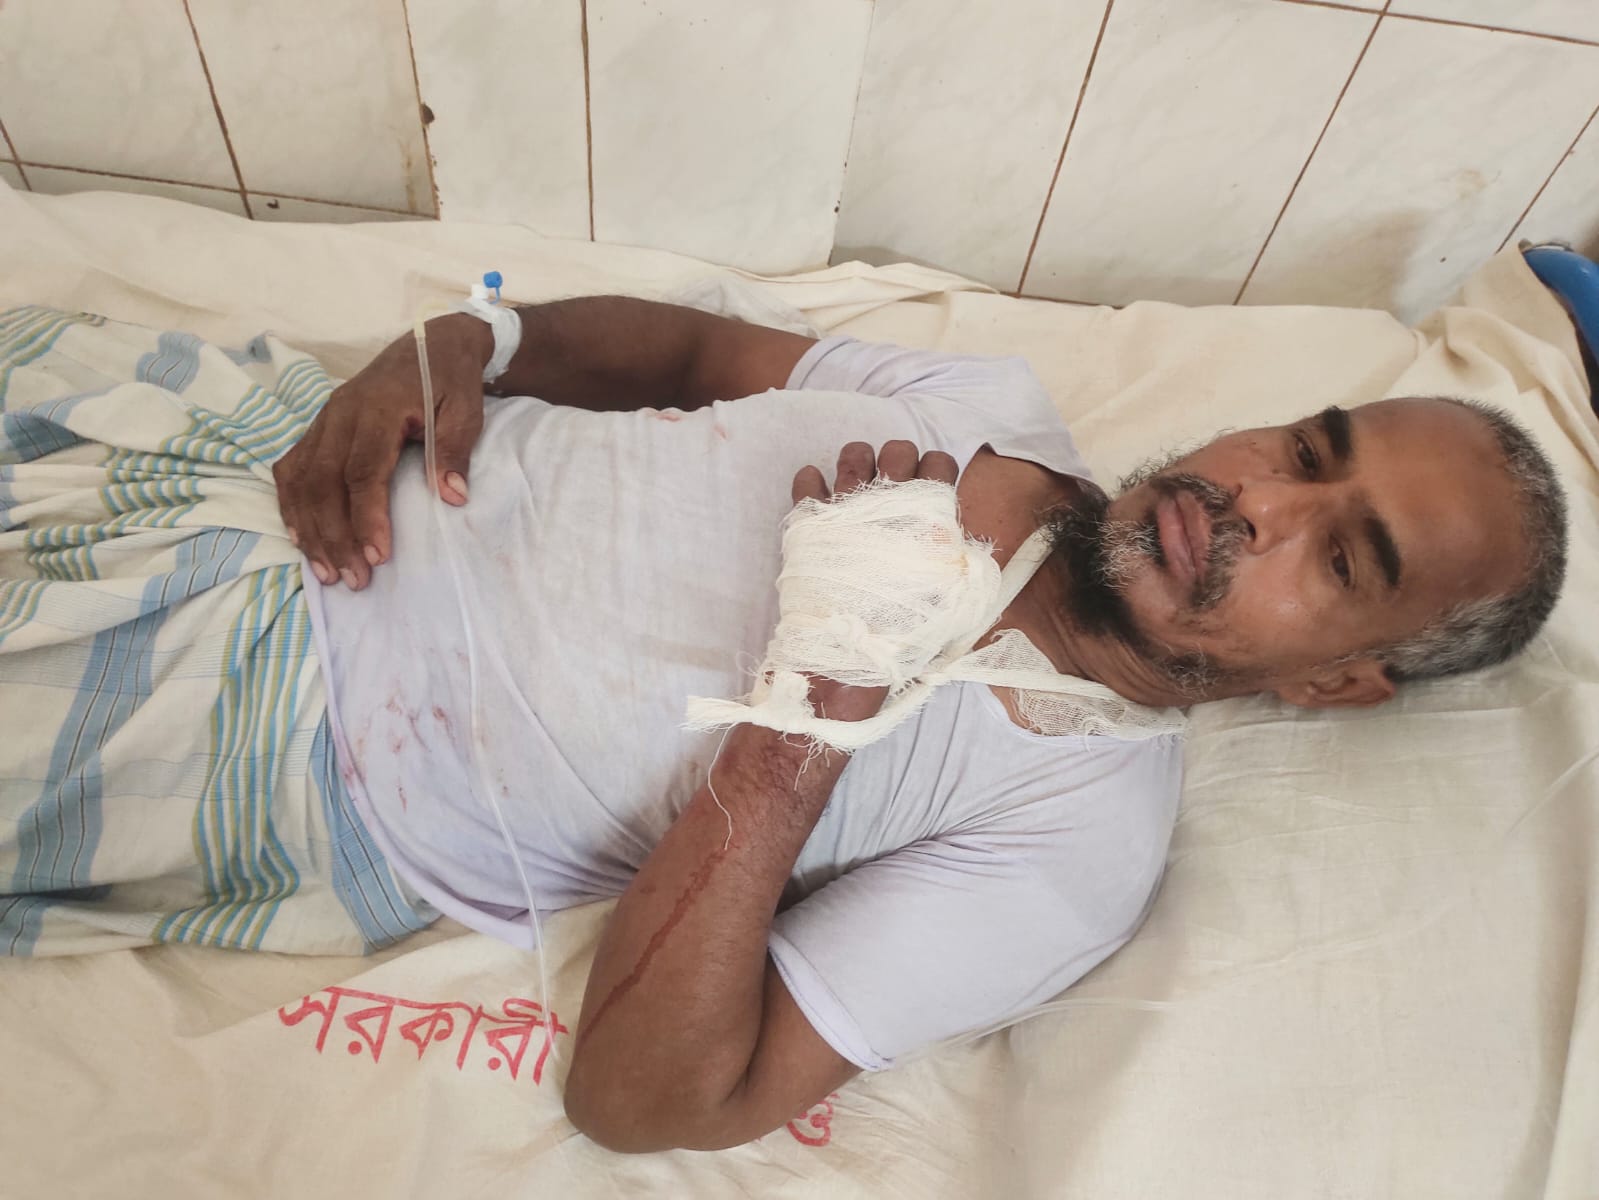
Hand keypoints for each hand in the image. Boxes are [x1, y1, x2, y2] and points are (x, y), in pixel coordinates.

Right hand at [272, 313, 492, 589]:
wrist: (433, 342)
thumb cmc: (451, 380)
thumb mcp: (466, 410)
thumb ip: (455, 450)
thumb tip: (451, 497)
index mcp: (378, 408)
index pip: (362, 471)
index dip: (366, 516)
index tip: (377, 556)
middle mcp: (341, 413)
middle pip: (324, 482)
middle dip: (334, 536)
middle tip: (352, 579)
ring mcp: (325, 419)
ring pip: (302, 479)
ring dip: (309, 529)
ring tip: (325, 572)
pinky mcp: (319, 427)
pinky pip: (292, 468)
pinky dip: (291, 504)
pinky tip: (300, 537)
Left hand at [789, 440, 958, 722]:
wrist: (851, 656)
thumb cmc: (908, 633)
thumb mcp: (955, 600)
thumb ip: (964, 567)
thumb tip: (963, 547)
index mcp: (929, 519)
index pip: (940, 464)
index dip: (937, 471)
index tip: (929, 488)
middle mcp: (888, 504)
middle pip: (898, 451)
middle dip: (898, 461)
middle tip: (893, 486)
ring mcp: (846, 510)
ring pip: (854, 454)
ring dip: (858, 461)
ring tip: (857, 483)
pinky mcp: (810, 524)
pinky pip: (806, 484)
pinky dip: (810, 482)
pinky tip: (817, 492)